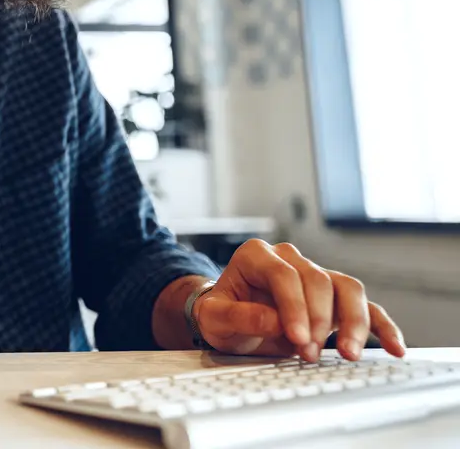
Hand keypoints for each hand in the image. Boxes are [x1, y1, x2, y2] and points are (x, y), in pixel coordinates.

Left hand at [194, 239, 405, 362]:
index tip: (299, 339)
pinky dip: (382, 326)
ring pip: (347, 289)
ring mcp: (315, 276)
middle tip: (311, 353)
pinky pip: (365, 307)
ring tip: (350, 354)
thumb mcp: (215, 319)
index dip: (294, 306)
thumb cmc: (220, 315)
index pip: (284, 275)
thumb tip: (272, 320)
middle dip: (319, 320)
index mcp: (257, 255)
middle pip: (318, 280)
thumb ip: (238, 316)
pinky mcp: (334, 299)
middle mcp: (289, 259)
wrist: (228, 321)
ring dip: (353, 322)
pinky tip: (395, 348)